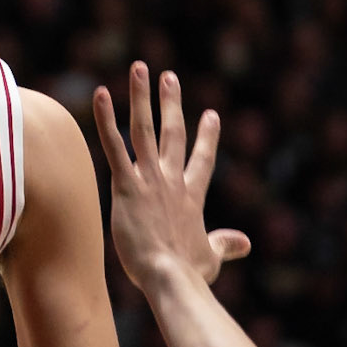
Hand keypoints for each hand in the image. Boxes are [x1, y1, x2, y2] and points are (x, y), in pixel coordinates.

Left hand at [93, 64, 246, 292]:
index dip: (207, 137)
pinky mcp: (126, 185)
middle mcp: (172, 181)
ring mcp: (150, 180)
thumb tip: (244, 243)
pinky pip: (114, 145)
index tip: (211, 114)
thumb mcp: (211, 258)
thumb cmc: (188, 274)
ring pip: (145, 128)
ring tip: (140, 67)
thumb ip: (225, 245)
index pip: (202, 160)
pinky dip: (106, 119)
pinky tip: (101, 94)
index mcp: (192, 197)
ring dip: (142, 96)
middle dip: (171, 103)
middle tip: (169, 76)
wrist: (171, 278)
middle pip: (174, 133)